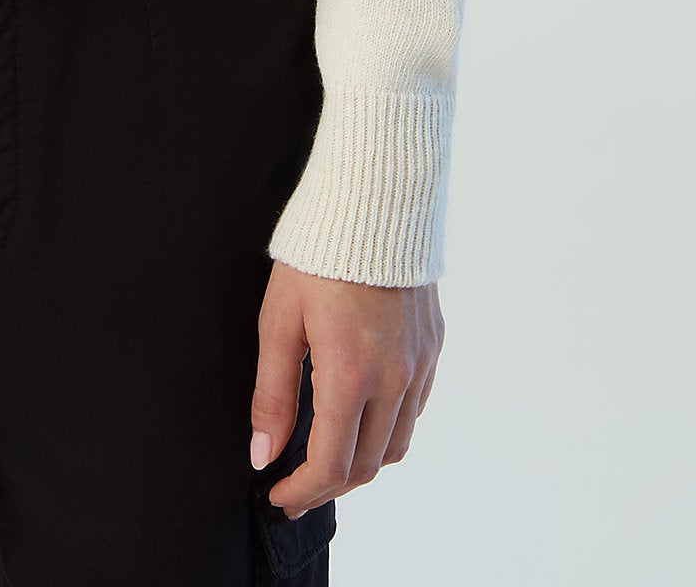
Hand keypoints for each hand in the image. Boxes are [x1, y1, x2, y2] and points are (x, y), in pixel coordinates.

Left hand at [249, 259, 442, 518]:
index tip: (279, 496)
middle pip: (367, 464)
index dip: (303, 491)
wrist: (373, 200)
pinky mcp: (432, 347)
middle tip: (296, 485)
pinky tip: (360, 414)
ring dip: (362, 461)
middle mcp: (394, 378)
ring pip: (397, 444)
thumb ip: (272, 394)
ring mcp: (419, 364)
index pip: (331, 464)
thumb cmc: (317, 254)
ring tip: (327, 455)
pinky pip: (414, 409)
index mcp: (350, 375)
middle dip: (329, 484)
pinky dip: (388, 427)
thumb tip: (262, 454)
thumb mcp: (279, 320)